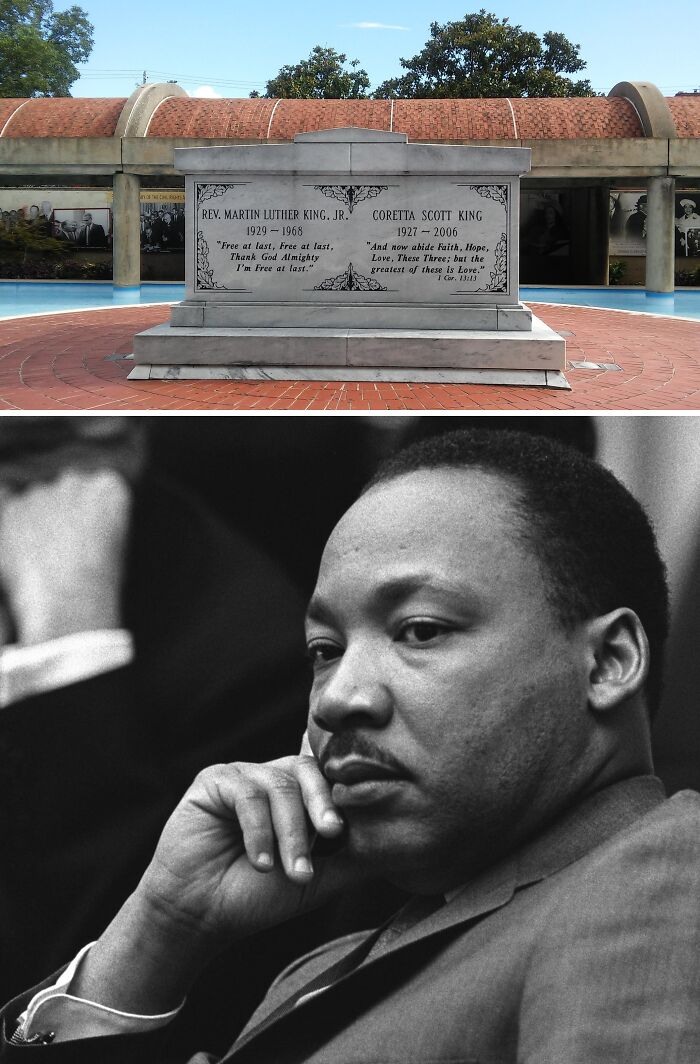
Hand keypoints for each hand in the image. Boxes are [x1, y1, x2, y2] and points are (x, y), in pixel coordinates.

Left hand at [0, 468, 130, 643]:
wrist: (68, 602)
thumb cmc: (98, 585)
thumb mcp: (117, 547)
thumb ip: (101, 523)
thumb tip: (83, 527)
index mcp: (109, 487)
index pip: (100, 488)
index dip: (92, 513)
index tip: (88, 534)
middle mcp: (75, 481)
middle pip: (67, 487)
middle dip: (64, 511)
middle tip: (63, 547)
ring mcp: (40, 492)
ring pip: (36, 499)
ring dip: (36, 519)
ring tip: (41, 558)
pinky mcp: (9, 507)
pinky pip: (5, 502)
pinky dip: (10, 522)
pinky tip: (19, 548)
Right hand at [141, 755, 351, 940]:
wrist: (201, 915)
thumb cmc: (258, 896)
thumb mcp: (318, 878)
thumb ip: (354, 855)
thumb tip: (403, 843)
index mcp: (298, 793)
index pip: (329, 775)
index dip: (344, 792)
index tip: (354, 823)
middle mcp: (272, 777)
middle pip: (309, 771)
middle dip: (323, 806)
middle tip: (332, 835)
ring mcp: (243, 776)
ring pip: (280, 786)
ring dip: (291, 833)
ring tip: (293, 873)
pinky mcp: (213, 780)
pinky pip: (246, 794)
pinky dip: (258, 831)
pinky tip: (260, 862)